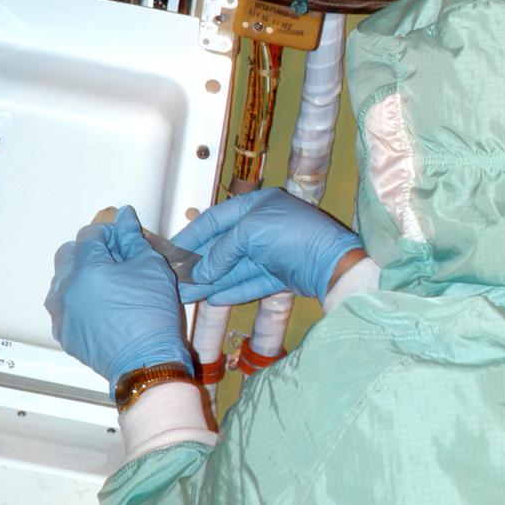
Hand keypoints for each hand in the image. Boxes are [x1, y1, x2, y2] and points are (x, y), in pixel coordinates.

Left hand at [46, 205, 193, 393]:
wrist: (147, 361)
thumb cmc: (151, 320)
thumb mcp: (152, 268)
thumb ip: (134, 239)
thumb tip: (125, 222)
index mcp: (87, 270)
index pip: (89, 235)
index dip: (108, 232)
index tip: (121, 238)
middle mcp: (67, 291)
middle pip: (68, 255)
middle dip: (89, 252)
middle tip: (114, 259)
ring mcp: (62, 314)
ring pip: (62, 282)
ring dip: (81, 276)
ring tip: (107, 284)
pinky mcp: (65, 333)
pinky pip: (64, 308)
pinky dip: (78, 301)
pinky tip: (102, 307)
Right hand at [172, 188, 362, 305]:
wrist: (332, 262)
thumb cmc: (292, 235)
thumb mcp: (250, 233)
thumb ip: (222, 250)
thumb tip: (202, 272)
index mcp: (257, 205)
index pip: (217, 218)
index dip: (193, 235)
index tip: (172, 251)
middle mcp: (264, 227)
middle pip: (225, 246)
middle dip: (200, 264)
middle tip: (177, 279)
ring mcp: (274, 252)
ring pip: (236, 268)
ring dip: (211, 281)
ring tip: (187, 295)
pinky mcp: (282, 275)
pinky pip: (251, 282)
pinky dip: (233, 290)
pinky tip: (213, 299)